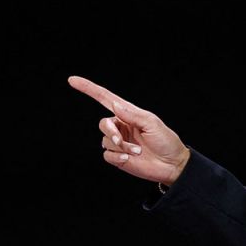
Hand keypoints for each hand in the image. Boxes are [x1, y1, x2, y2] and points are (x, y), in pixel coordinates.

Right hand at [68, 76, 190, 184]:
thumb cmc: (166, 141)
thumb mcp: (152, 124)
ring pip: (105, 141)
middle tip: (121, 141)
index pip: (105, 99)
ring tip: (137, 152)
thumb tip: (114, 105)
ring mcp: (119, 142)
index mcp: (129, 114)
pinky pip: (107, 155)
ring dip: (121, 147)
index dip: (89, 89)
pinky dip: (116, 157)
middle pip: (103, 123)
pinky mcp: (118, 157)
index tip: (73, 80)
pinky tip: (129, 159)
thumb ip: (132, 114)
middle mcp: (122, 127)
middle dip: (111, 132)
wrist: (172, 165)